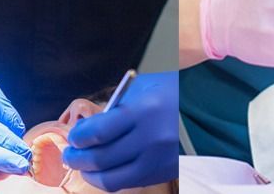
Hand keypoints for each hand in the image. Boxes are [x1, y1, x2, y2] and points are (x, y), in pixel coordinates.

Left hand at [63, 71, 177, 191]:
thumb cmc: (169, 92)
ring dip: (89, 174)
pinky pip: (127, 183)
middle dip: (77, 158)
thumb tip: (86, 130)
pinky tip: (102, 171)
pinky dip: (109, 179)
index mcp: (144, 111)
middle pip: (101, 158)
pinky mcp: (162, 172)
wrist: (204, 107)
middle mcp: (151, 139)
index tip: (73, 136)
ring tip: (81, 165)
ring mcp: (158, 160)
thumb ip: (114, 109)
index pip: (98, 132)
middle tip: (69, 153)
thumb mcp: (142, 89)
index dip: (78, 137)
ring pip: (111, 179)